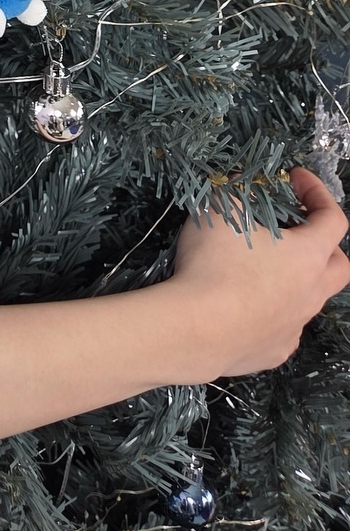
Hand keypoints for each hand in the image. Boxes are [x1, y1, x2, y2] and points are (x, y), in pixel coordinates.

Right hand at [168, 168, 349, 380]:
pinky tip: (245, 306)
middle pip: (340, 267)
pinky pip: (283, 328)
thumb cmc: (214, 265)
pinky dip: (272, 312)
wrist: (194, 331)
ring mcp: (294, 326)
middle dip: (325, 244)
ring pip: (311, 300)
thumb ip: (232, 190)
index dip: (319, 193)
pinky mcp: (274, 351)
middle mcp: (311, 293)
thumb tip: (234, 181)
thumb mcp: (218, 209)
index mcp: (308, 256)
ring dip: (296, 280)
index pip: (334, 218)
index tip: (295, 179)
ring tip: (261, 268)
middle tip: (295, 231)